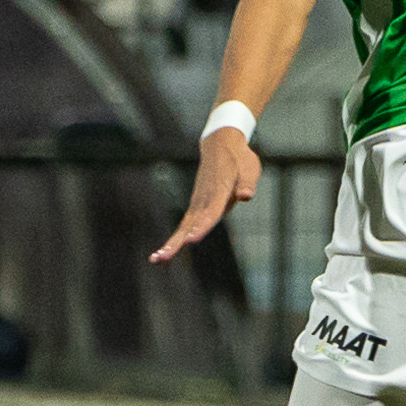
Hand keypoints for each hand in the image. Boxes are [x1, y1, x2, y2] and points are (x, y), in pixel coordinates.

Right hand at [151, 126, 262, 263]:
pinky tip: (166, 253)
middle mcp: (204, 200)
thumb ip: (246, 183)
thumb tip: (246, 195)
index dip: (202, 226)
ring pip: (184, 227)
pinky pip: (186, 225)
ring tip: (157, 259)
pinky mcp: (196, 207)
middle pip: (190, 225)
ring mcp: (198, 204)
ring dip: (171, 244)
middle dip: (177, 242)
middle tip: (162, 257)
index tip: (191, 240)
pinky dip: (176, 238)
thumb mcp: (249, 168)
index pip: (210, 212)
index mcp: (218, 192)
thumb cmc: (238, 159)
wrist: (221, 145)